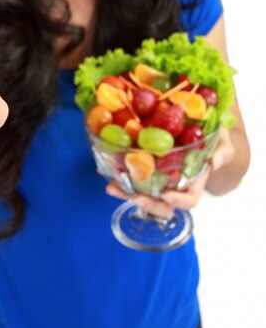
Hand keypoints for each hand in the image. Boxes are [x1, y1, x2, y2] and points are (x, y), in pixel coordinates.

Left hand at [105, 131, 233, 218]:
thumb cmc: (212, 136)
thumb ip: (223, 150)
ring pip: (141, 192)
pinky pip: (129, 175)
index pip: (188, 200)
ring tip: (111, 186)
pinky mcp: (142, 166)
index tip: (166, 195)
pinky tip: (103, 168)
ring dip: (125, 192)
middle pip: (160, 204)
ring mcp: (156, 177)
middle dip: (146, 203)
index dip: (178, 201)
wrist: (198, 124)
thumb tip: (216, 160)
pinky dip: (115, 173)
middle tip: (133, 196)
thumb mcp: (222, 140)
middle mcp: (174, 184)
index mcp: (194, 181)